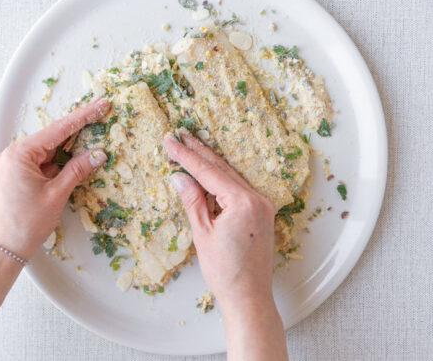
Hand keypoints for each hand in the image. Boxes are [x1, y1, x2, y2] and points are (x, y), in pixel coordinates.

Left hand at [0, 98, 109, 259]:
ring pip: (46, 152)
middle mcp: (11, 155)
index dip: (82, 117)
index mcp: (19, 154)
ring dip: (67, 151)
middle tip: (99, 118)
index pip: (57, 130)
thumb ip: (77, 170)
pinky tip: (73, 164)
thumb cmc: (26, 224)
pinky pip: (39, 163)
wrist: (3, 250)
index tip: (100, 106)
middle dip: (76, 133)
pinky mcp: (13, 177)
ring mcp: (10, 166)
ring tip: (91, 145)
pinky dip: (56, 164)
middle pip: (50, 138)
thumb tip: (97, 154)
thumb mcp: (56, 194)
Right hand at [163, 128, 276, 310]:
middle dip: (199, 152)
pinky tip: (209, 173)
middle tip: (180, 135)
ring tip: (191, 146)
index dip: (187, 156)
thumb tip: (180, 177)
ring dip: (211, 163)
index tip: (170, 140)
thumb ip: (192, 201)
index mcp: (243, 201)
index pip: (209, 172)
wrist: (249, 297)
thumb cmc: (226, 271)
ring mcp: (262, 206)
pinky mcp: (262, 214)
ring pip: (232, 177)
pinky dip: (222, 181)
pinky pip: (239, 190)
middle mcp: (257, 199)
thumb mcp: (203, 234)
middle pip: (223, 169)